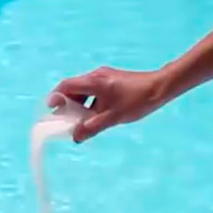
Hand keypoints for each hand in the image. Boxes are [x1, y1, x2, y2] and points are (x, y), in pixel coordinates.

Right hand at [48, 66, 172, 142]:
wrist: (160, 88)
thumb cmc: (137, 101)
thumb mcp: (113, 118)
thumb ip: (92, 127)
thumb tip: (75, 137)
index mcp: (94, 82)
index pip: (66, 86)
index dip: (56, 98)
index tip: (52, 111)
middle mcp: (96, 75)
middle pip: (74, 88)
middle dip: (67, 104)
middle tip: (65, 121)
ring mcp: (105, 76)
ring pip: (85, 91)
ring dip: (80, 105)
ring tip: (80, 121)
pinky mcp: (112, 80)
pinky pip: (95, 91)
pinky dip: (90, 102)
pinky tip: (96, 116)